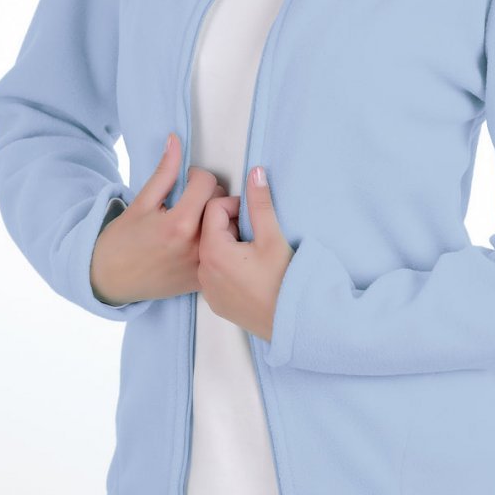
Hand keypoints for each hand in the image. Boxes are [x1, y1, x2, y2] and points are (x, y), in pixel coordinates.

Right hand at [90, 133, 224, 303]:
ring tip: (194, 217)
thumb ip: (164, 172)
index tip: (184, 180)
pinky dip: (215, 239)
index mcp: (179, 224)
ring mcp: (202, 264)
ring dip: (214, 215)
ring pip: (226, 225)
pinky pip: (222, 248)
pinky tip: (197, 238)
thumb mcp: (140, 202)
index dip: (195, 175)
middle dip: (206, 193)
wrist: (110, 280)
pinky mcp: (203, 278)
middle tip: (187, 198)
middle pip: (220, 201)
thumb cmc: (122, 240)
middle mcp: (196, 245)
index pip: (207, 182)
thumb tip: (176, 140)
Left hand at [197, 165, 294, 342]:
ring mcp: (208, 289)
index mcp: (213, 251)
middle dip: (231, 224)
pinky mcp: (216, 302)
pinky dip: (228, 265)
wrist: (291, 323)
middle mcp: (203, 270)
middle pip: (210, 230)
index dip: (235, 205)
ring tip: (254, 251)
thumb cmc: (283, 281)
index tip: (253, 215)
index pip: (214, 209)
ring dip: (229, 244)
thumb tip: (254, 172)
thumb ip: (260, 202)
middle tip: (256, 233)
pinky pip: (215, 273)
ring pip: (212, 252)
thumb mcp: (272, 237)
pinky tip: (249, 271)